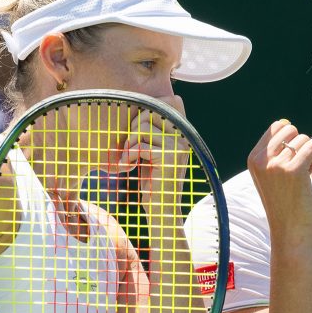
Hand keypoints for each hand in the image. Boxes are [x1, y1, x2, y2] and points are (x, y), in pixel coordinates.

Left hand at [116, 94, 190, 212]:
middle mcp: (184, 135)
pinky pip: (140, 146)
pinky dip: (128, 156)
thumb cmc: (153, 182)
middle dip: (134, 128)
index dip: (146, 113)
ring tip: (129, 158)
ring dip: (130, 143)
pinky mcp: (169, 157)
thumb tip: (138, 110)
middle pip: (149, 112)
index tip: (139, 135)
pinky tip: (127, 168)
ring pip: (142, 127)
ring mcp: (179, 145)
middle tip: (131, 147)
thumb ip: (151, 132)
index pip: (168, 102)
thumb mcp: (152, 152)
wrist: (163, 210)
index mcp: (182, 132)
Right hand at [246, 119, 311, 246]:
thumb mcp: (270, 174)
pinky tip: (309, 177)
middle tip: (296, 167)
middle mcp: (261, 160)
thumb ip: (274, 150)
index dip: (289, 140)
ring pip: (303, 139)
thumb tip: (285, 122)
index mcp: (253, 158)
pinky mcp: (294, 171)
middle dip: (299, 145)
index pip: (275, 127)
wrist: (290, 231)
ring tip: (302, 176)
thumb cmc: (284, 202)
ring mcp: (276, 165)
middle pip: (290, 129)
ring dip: (308, 156)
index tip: (288, 161)